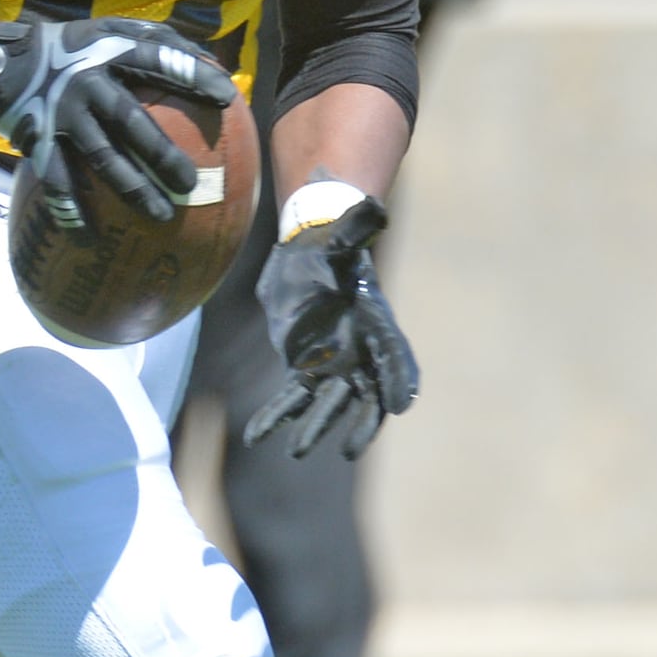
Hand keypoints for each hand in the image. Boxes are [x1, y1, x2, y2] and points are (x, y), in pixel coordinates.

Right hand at [0, 16, 238, 221]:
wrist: (0, 66)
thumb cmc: (71, 49)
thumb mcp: (107, 30)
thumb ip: (152, 40)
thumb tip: (210, 59)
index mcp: (107, 51)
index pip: (156, 60)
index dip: (192, 75)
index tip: (227, 98)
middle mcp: (86, 83)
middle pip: (131, 121)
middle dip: (162, 153)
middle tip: (192, 182)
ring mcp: (62, 115)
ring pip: (101, 158)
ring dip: (132, 189)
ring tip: (162, 217)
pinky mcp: (39, 141)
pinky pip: (57, 182)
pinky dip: (72, 212)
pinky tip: (90, 241)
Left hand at [243, 191, 418, 457]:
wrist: (310, 252)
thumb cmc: (331, 243)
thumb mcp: (340, 236)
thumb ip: (356, 227)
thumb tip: (372, 206)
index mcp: (372, 319)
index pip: (390, 352)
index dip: (396, 377)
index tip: (401, 404)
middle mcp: (358, 348)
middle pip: (366, 393)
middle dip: (361, 422)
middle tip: (352, 449)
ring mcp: (333, 362)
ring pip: (329, 403)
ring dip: (314, 427)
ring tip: (297, 451)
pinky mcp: (305, 367)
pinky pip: (293, 398)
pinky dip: (275, 417)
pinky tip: (255, 437)